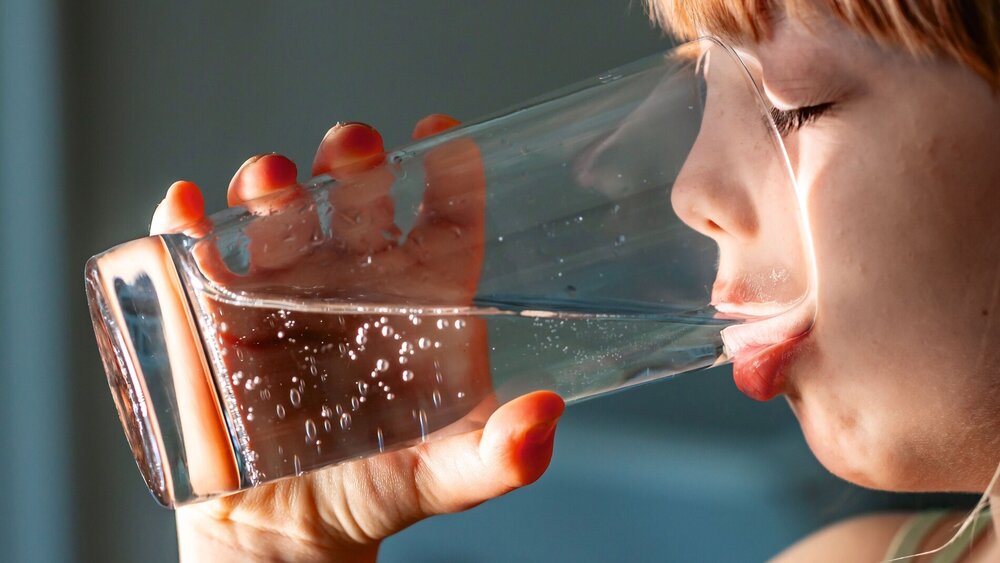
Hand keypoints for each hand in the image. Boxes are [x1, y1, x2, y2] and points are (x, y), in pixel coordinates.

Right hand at [152, 116, 563, 561]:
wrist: (293, 532)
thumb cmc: (381, 488)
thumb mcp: (451, 477)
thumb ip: (504, 453)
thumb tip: (546, 416)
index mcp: (420, 299)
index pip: (442, 220)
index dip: (447, 175)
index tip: (441, 136)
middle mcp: (354, 280)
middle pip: (357, 202)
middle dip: (354, 165)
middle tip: (353, 148)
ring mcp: (285, 291)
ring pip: (278, 219)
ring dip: (272, 188)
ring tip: (271, 180)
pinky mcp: (220, 316)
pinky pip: (200, 260)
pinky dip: (187, 228)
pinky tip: (186, 213)